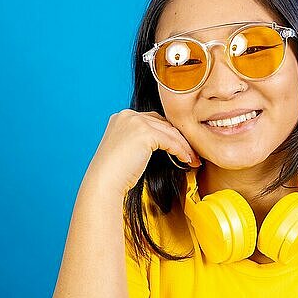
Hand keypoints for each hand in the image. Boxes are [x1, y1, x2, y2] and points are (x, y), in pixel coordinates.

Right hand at [85, 109, 200, 194]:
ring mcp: (136, 122)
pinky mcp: (144, 133)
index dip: (169, 134)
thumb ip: (142, 141)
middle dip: (180, 139)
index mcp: (122, 117)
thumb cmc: (115, 174)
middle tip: (192, 153)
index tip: (181, 147)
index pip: (153, 121)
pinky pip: (171, 141)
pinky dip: (181, 151)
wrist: (103, 183)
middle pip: (164, 124)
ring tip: (193, 159)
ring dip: (184, 146)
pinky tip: (186, 160)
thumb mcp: (128, 150)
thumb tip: (168, 142)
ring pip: (170, 132)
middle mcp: (128, 115)